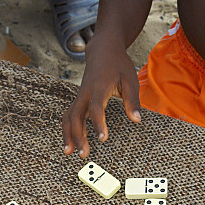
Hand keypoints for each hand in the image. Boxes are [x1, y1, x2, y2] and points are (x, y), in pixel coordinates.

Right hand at [62, 36, 140, 157]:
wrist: (103, 50)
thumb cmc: (118, 65)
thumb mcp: (130, 79)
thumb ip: (132, 100)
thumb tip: (136, 120)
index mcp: (99, 87)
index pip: (96, 107)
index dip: (98, 123)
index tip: (102, 139)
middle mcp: (85, 92)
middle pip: (76, 116)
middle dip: (78, 136)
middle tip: (83, 154)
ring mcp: (79, 96)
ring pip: (68, 117)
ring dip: (68, 135)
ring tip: (70, 153)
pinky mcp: (78, 99)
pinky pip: (69, 115)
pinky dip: (68, 129)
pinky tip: (71, 143)